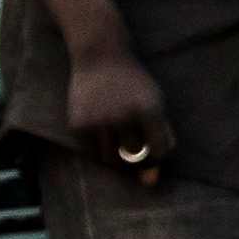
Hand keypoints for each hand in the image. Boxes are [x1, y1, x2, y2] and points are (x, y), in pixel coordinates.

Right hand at [67, 49, 170, 183]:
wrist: (101, 56)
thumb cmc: (133, 83)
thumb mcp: (155, 103)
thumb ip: (159, 140)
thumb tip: (149, 182)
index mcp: (149, 111)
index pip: (159, 151)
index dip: (157, 151)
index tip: (151, 140)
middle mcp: (123, 117)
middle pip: (133, 159)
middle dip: (134, 156)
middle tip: (131, 140)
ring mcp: (98, 121)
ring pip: (109, 160)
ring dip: (115, 154)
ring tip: (116, 135)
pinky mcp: (78, 124)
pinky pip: (91, 150)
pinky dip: (97, 145)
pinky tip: (100, 125)